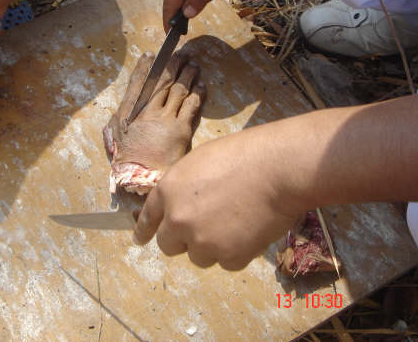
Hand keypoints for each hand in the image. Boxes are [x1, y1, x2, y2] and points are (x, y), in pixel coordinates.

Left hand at [133, 128, 304, 270]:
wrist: (276, 169)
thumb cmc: (243, 155)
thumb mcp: (199, 162)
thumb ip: (183, 187)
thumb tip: (183, 204)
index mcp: (168, 191)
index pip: (148, 218)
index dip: (144, 231)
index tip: (141, 240)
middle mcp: (178, 219)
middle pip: (169, 245)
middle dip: (183, 240)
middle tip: (203, 230)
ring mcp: (203, 241)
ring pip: (199, 257)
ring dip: (212, 246)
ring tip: (235, 222)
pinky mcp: (229, 256)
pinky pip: (228, 262)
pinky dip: (238, 251)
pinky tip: (250, 229)